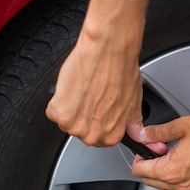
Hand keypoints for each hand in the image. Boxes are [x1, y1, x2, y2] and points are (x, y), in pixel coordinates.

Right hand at [46, 22, 145, 145]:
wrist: (109, 50)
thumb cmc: (122, 70)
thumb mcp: (134, 101)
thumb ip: (132, 121)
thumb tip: (136, 132)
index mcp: (112, 136)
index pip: (99, 139)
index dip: (96, 121)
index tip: (96, 110)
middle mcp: (93, 135)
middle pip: (80, 131)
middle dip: (82, 115)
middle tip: (90, 96)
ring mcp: (75, 126)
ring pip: (65, 121)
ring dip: (70, 107)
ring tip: (83, 89)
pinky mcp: (59, 113)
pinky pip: (53, 110)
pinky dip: (58, 98)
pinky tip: (73, 87)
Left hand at [132, 112, 189, 189]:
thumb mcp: (183, 125)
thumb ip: (159, 132)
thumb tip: (146, 134)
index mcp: (171, 170)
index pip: (139, 171)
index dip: (140, 155)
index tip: (147, 146)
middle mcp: (181, 185)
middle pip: (150, 182)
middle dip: (151, 164)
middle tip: (162, 148)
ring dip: (163, 178)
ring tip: (172, 159)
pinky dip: (179, 186)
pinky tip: (185, 168)